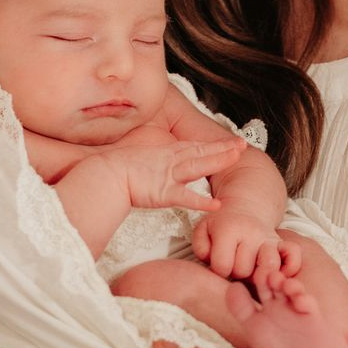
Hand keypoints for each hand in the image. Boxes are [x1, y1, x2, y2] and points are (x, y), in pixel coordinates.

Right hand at [118, 138, 235, 212]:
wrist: (105, 173)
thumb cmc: (117, 167)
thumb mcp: (140, 158)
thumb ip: (152, 160)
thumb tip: (156, 161)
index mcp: (166, 153)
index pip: (195, 147)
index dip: (213, 145)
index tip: (230, 142)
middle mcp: (170, 161)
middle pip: (201, 152)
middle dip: (223, 148)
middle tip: (242, 144)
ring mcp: (168, 175)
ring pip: (198, 166)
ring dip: (218, 161)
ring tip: (235, 158)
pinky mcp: (163, 193)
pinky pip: (186, 198)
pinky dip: (201, 202)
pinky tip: (216, 205)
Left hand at [192, 206, 300, 286]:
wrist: (245, 205)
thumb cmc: (221, 223)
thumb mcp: (202, 230)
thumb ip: (201, 248)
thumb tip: (216, 265)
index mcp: (229, 229)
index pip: (222, 266)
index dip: (217, 269)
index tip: (218, 261)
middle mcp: (252, 233)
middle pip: (244, 271)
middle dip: (236, 272)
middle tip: (234, 262)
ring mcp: (269, 238)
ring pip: (269, 267)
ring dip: (259, 274)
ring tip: (251, 270)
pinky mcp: (282, 243)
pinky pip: (294, 257)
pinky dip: (289, 268)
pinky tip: (276, 271)